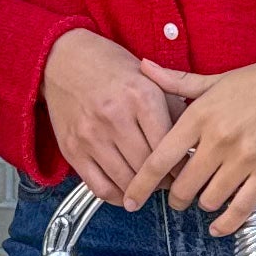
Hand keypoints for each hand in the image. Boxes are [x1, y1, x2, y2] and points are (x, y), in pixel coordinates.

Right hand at [40, 28, 174, 201]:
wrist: (63, 58)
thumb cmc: (109, 67)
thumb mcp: (149, 78)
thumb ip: (173, 109)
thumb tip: (192, 145)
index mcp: (141, 96)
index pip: (169, 145)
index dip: (182, 164)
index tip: (187, 170)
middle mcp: (115, 116)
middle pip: (149, 167)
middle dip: (165, 180)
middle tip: (171, 181)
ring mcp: (91, 135)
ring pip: (126, 182)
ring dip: (142, 191)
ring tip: (150, 186)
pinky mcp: (72, 150)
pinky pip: (99, 187)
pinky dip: (117, 197)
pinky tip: (126, 192)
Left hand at [124, 43, 255, 230]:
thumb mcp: (215, 79)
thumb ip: (176, 81)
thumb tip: (142, 66)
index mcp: (201, 115)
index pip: (160, 158)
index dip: (140, 184)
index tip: (130, 200)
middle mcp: (219, 139)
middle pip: (182, 186)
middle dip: (175, 198)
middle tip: (177, 198)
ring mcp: (245, 158)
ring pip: (209, 199)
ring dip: (202, 204)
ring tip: (204, 198)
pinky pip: (241, 208)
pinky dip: (226, 223)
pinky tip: (217, 226)